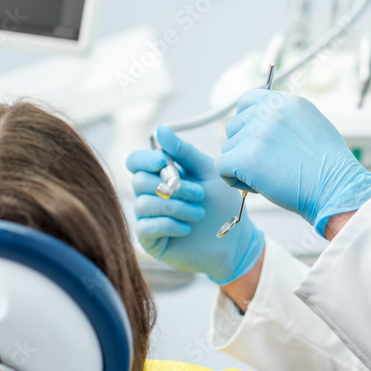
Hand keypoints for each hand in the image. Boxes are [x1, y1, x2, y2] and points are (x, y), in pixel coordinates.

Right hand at [126, 125, 264, 284]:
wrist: (235, 239)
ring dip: (176, 207)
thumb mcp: (207, 172)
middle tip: (200, 195)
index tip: (164, 161)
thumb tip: (160, 129)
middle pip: (139, 181)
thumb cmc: (222, 204)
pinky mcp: (151, 241)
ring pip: (143, 204)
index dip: (145, 159)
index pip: (135, 162)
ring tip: (199, 213)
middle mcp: (150, 195)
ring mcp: (149, 218)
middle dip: (173, 187)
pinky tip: (187, 229)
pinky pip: (146, 227)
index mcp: (161, 176)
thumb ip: (184, 152)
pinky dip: (169, 225)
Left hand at [215, 90, 370, 235]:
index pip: (247, 101)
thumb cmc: (328, 166)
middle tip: (268, 165)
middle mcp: (268, 112)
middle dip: (244, 147)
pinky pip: (221, 167)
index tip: (256, 141)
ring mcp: (255, 133)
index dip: (247, 123)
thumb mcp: (311, 125)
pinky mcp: (245, 157)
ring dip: (241, 166)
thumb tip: (260, 124)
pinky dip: (233, 180)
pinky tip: (256, 186)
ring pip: (228, 149)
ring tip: (269, 177)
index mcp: (285, 102)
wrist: (335, 188)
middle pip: (234, 127)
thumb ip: (284, 119)